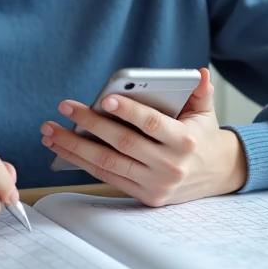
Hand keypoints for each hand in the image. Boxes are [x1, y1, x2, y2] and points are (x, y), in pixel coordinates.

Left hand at [41, 67, 247, 206]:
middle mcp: (169, 166)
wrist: (216, 174)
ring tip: (51, 131)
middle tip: (65, 106)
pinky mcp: (145, 196)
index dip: (129, 112)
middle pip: (122, 144)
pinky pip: (107, 177)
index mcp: (185, 141)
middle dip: (90, 125)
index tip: (105, 99)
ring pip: (108, 164)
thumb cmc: (202, 136)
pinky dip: (82, 163)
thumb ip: (202, 91)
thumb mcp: (206, 112)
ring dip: (75, 148)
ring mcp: (155, 185)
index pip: (152, 124)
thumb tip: (198, 72)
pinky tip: (63, 148)